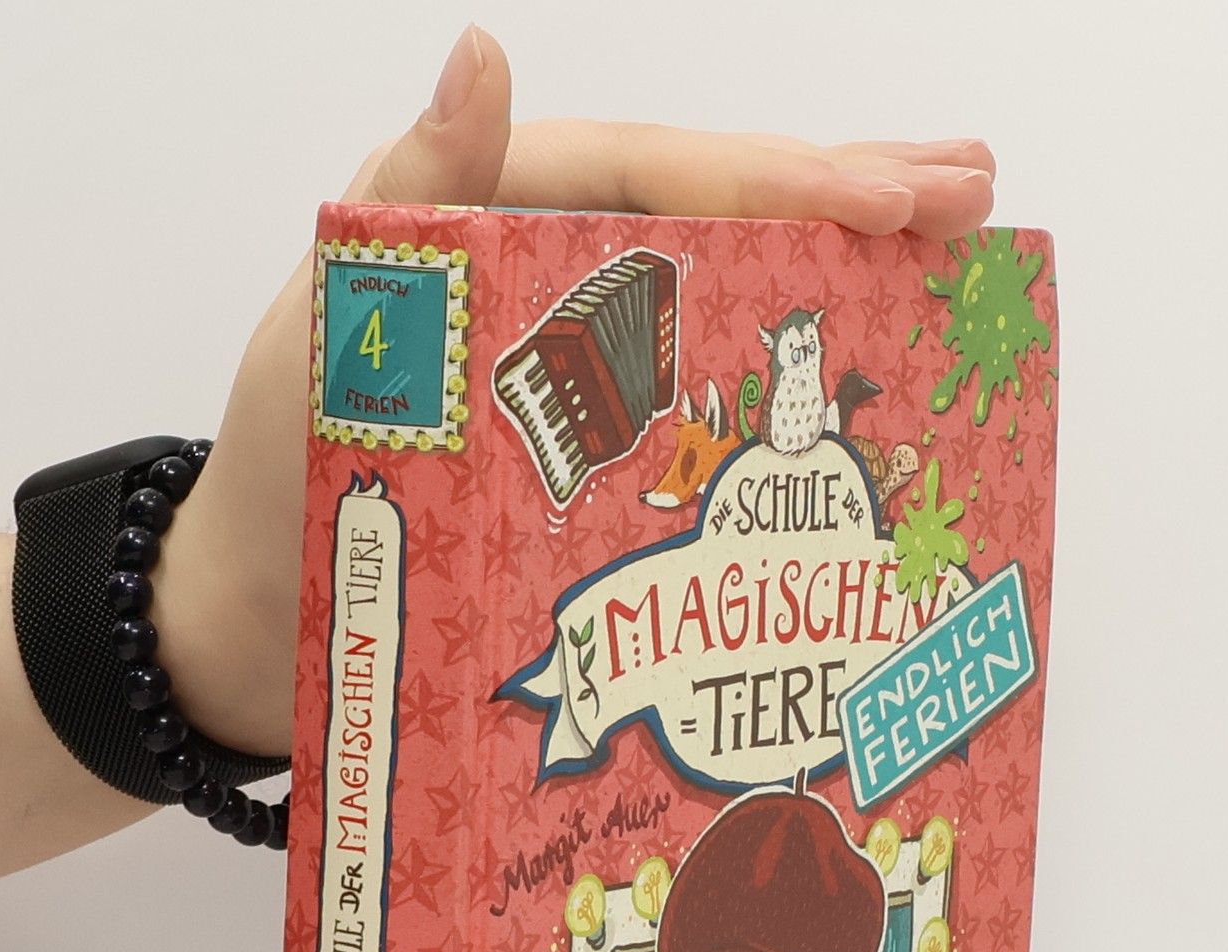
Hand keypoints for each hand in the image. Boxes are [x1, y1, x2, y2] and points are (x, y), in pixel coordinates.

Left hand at [153, 24, 998, 755]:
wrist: (256, 618)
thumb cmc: (282, 476)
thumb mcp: (333, 328)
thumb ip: (417, 198)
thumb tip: (482, 56)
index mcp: (491, 227)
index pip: (657, 179)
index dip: (781, 179)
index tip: (894, 195)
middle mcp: (544, 282)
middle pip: (713, 218)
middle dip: (845, 199)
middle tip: (971, 195)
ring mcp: (574, 368)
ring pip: (721, 293)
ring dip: (834, 271)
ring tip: (947, 251)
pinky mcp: (589, 450)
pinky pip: (697, 393)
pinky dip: (778, 379)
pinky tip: (858, 372)